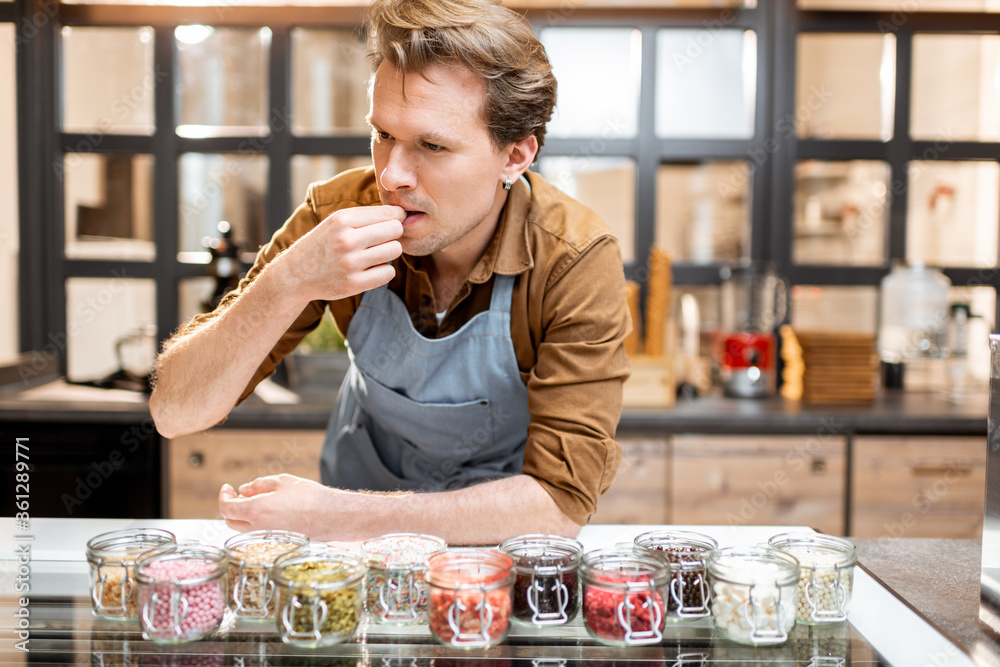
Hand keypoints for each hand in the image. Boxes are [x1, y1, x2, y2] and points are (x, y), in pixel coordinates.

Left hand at [218, 474, 337, 539]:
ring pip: (243, 529)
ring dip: (242, 516)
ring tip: (254, 501)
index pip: (226, 507)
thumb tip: (243, 490)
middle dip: (230, 506)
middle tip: (237, 494)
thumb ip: (258, 485)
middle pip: (231, 521)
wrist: (332, 516)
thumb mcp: (282, 482)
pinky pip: (256, 534)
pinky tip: (266, 513)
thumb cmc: (310, 497)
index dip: (223, 496)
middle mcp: (257, 528)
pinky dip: (254, 524)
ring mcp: (266, 539)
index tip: (227, 488)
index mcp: (256, 510)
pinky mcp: (276, 544)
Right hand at [277, 205, 404, 303]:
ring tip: (375, 253)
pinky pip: (389, 272)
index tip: (392, 222)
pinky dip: (384, 270)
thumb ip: (366, 216)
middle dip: (393, 234)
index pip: (389, 213)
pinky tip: (371, 268)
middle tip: (382, 239)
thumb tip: (402, 215)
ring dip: (389, 252)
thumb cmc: (323, 244)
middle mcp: (347, 240)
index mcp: (342, 219)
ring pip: (395, 250)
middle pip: (395, 230)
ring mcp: (350, 263)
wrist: (295, 274)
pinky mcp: (354, 283)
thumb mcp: (336, 222)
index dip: (396, 217)